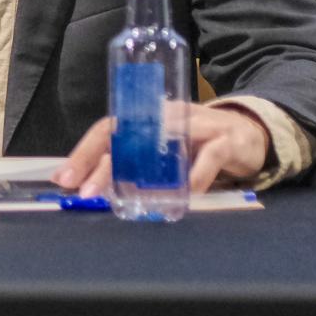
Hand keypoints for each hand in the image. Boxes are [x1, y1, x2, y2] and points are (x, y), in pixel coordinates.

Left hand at [56, 103, 271, 195]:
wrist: (252, 133)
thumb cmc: (198, 144)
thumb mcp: (164, 151)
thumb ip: (136, 164)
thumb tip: (95, 186)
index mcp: (147, 117)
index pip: (108, 129)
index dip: (83, 153)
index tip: (64, 179)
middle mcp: (167, 116)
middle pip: (129, 136)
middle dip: (104, 167)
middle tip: (87, 193)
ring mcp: (197, 125)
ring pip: (165, 143)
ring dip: (146, 174)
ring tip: (129, 199)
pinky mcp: (226, 141)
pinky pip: (209, 158)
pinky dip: (196, 177)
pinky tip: (184, 197)